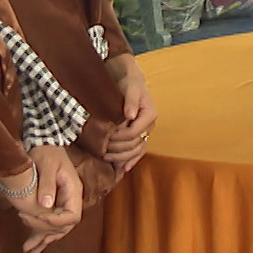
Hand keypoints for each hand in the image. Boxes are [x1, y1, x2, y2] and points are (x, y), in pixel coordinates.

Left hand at [2, 145, 83, 252]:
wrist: (44, 143)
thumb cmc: (46, 151)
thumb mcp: (46, 165)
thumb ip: (47, 185)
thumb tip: (45, 205)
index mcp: (73, 190)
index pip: (72, 215)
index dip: (55, 221)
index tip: (37, 217)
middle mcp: (71, 199)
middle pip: (64, 225)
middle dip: (45, 232)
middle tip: (25, 228)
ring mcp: (62, 202)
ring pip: (57, 228)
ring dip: (42, 239)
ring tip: (28, 251)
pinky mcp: (53, 204)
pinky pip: (49, 223)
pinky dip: (41, 235)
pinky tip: (32, 245)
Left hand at [103, 56, 156, 172]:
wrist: (130, 83)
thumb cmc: (129, 85)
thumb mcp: (130, 89)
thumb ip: (130, 101)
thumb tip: (130, 115)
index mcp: (150, 114)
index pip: (134, 131)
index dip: (120, 137)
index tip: (106, 137)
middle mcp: (149, 125)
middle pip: (135, 143)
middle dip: (118, 149)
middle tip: (102, 150)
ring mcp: (145, 131)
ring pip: (137, 150)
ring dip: (122, 157)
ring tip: (107, 158)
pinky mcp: (139, 134)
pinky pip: (138, 151)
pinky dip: (132, 160)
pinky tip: (124, 169)